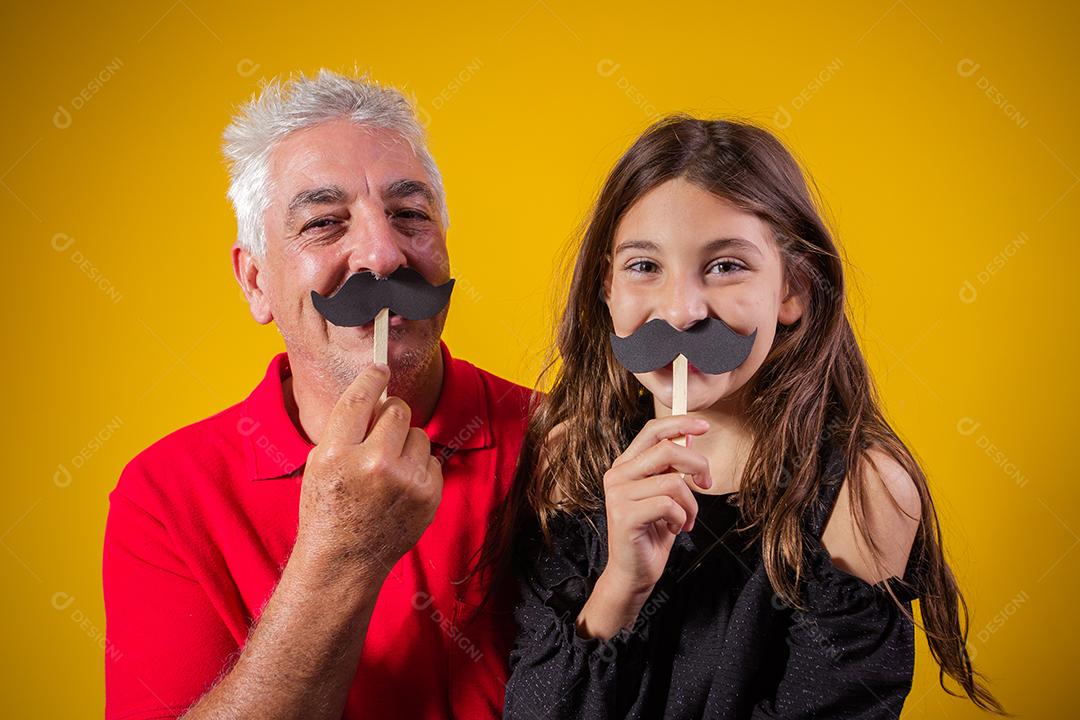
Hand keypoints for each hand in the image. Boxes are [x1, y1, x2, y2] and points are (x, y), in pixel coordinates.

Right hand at [296, 363, 443, 579]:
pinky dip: (419, 467)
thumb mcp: (319, 464)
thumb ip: (345, 430)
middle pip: (398, 410)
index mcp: (337, 454)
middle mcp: (374, 464)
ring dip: (406, 443)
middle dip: (392, 414)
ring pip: (419, 434)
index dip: (372, 378)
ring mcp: (406, 481)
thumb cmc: (327, 509)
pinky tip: (400, 486)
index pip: (360, 400)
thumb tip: (376, 395)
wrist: (345, 561)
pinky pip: (432, 459)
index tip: (380, 368)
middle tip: (382, 429)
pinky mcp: (428, 495)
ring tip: (388, 468)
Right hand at [576, 416, 711, 638]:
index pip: (651, 431)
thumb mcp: (665, 494)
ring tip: (687, 518)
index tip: (704, 425)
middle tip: (707, 482)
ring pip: (673, 481)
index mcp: (625, 466)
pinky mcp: (624, 516)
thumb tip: (690, 437)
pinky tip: (676, 529)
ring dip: (691, 502)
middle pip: (667, 450)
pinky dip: (682, 517)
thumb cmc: (652, 534)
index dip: (679, 423)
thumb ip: (671, 467)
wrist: (634, 573)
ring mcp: (618, 495)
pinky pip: (668, 504)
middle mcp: (617, 475)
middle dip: (697, 464)